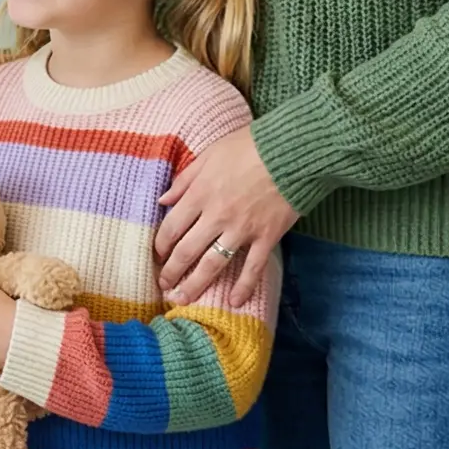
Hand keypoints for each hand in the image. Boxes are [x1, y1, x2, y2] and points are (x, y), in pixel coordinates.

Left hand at [154, 127, 296, 307]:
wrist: (291, 151)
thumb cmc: (249, 147)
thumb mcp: (210, 154)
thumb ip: (185, 179)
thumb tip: (163, 199)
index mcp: (200, 194)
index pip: (171, 227)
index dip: (161, 245)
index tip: (157, 255)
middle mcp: (216, 216)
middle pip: (186, 251)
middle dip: (172, 272)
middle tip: (164, 286)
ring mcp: (241, 229)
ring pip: (212, 264)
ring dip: (195, 285)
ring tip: (183, 300)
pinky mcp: (266, 237)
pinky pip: (252, 267)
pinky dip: (244, 287)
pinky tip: (234, 302)